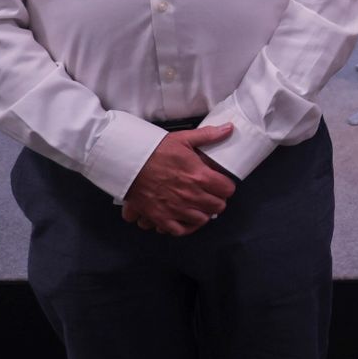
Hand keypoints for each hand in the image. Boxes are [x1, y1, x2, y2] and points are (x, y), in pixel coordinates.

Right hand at [121, 124, 236, 236]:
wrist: (128, 162)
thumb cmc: (155, 150)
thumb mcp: (183, 139)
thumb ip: (208, 135)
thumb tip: (229, 128)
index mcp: (200, 176)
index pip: (227, 189)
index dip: (226, 186)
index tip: (221, 184)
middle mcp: (191, 195)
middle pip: (217, 206)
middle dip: (217, 200)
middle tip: (211, 195)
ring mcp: (176, 208)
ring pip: (202, 220)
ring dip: (203, 213)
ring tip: (199, 206)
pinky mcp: (161, 217)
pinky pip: (180, 230)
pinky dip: (185, 227)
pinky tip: (186, 219)